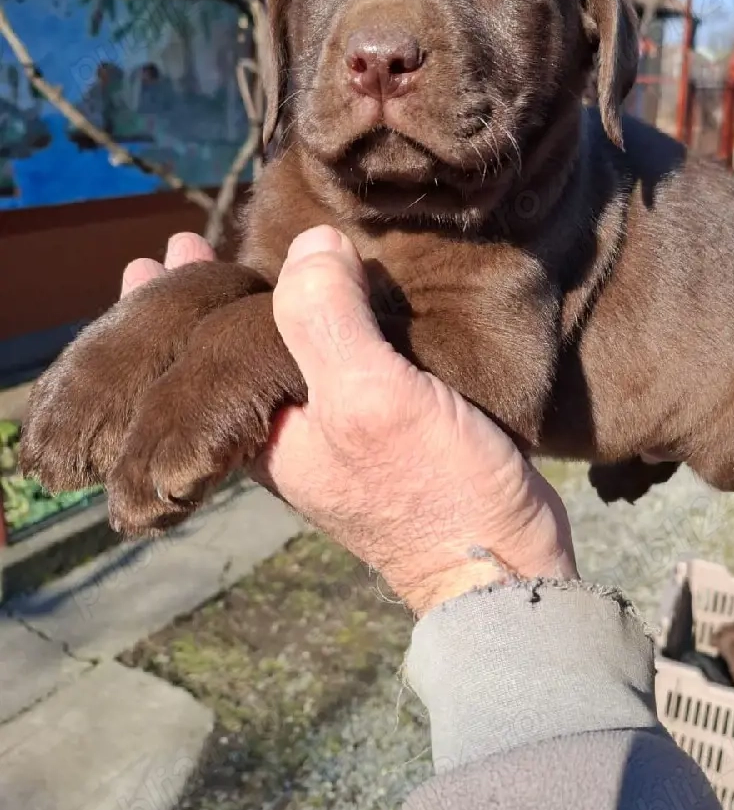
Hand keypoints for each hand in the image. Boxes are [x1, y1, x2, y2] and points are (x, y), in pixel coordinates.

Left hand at [122, 228, 576, 613]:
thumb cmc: (434, 489)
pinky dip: (322, 329)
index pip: (197, 355)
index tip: (155, 256)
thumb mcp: (372, 396)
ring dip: (263, 310)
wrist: (503, 566)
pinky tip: (342, 308)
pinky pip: (333, 370)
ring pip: (282, 362)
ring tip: (251, 263)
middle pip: (230, 357)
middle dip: (208, 302)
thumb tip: (309, 243)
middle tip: (184, 245)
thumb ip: (328, 319)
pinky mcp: (384, 436)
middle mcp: (288, 435)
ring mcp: (335, 439)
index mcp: (264, 429)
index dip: (174, 303)